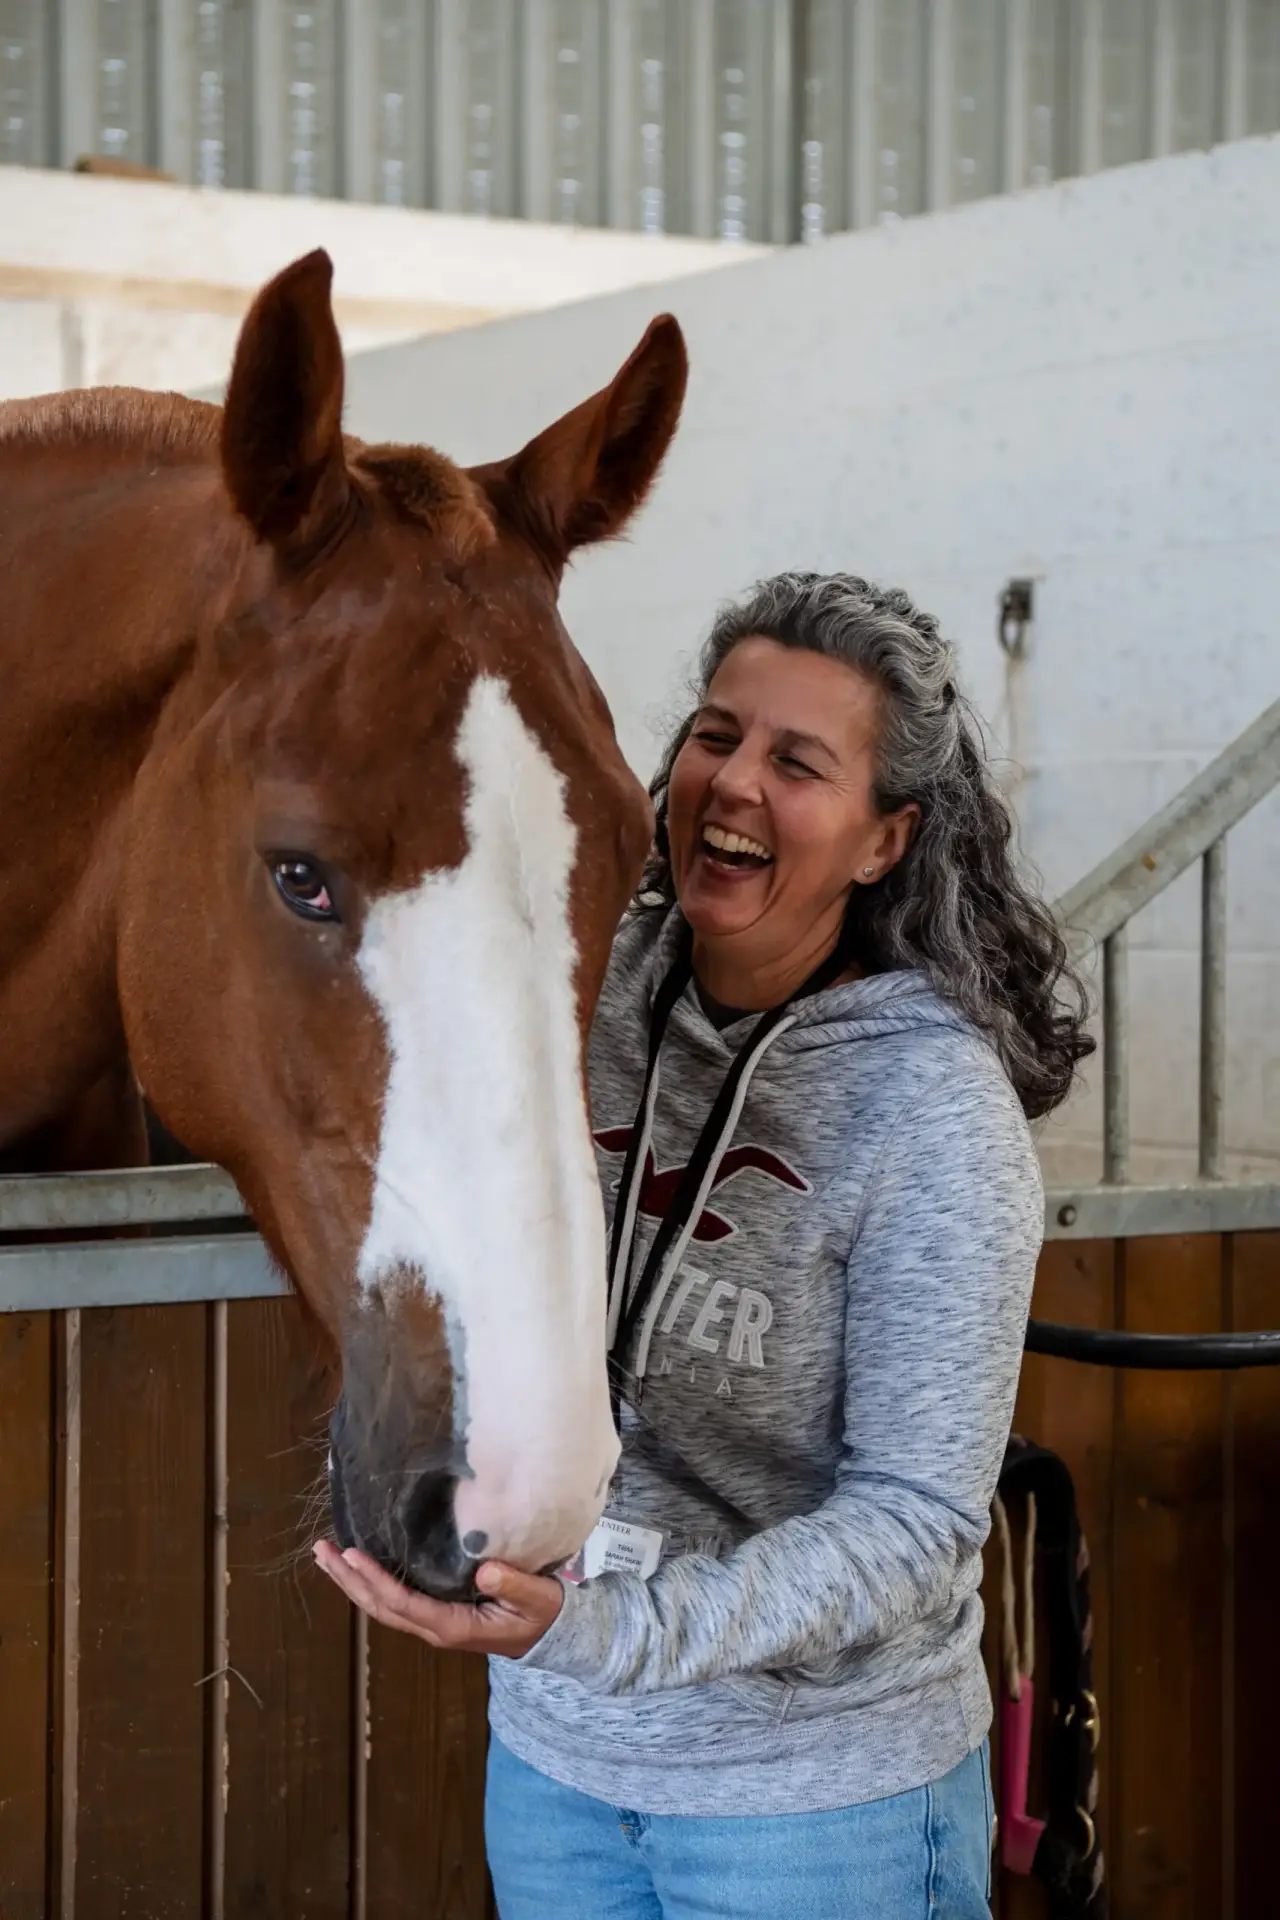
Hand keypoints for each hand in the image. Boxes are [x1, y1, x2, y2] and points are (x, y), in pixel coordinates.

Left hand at [313, 1540, 563, 1657]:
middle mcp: (434, 1628)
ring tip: (327, 1555)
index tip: (352, 1554)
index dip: (376, 1580)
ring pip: (381, 1606)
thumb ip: (514, 1585)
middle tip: (322, 1550)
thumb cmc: (543, 1614)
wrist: (548, 1634)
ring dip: (352, 1582)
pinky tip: (358, 1565)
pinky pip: (394, 1600)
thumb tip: (484, 1572)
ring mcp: (432, 1622)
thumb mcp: (537, 1600)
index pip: (404, 1604)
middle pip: (380, 1608)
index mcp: (452, 1626)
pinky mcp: (435, 1612)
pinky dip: (370, 1582)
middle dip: (349, 1580)